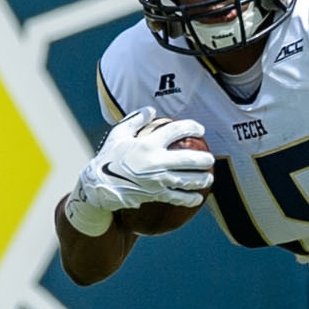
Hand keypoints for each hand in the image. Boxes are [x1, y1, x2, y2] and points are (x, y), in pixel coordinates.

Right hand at [63, 109, 213, 235]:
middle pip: (189, 159)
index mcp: (147, 144)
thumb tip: (151, 110)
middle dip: (204, 159)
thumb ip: (135, 120)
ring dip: (202, 179)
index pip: (176, 131)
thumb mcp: (118, 135)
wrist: (99, 185)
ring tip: (208, 178)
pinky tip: (197, 198)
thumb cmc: (109, 158)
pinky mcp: (156, 195)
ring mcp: (157, 180)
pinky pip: (178, 198)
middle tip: (210, 159)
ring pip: (188, 180)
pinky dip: (190, 199)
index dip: (192, 127)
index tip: (200, 130)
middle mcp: (155, 162)